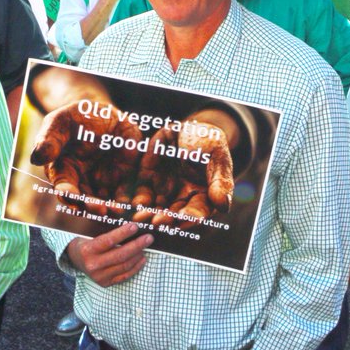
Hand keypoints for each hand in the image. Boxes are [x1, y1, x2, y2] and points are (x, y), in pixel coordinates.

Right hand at [30, 99, 147, 216]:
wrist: (102, 113)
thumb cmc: (75, 118)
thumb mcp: (60, 122)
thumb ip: (50, 139)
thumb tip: (37, 157)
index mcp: (63, 172)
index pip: (64, 188)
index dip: (68, 194)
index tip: (71, 196)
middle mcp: (82, 183)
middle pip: (85, 202)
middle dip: (92, 207)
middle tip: (100, 209)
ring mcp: (103, 182)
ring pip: (106, 202)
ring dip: (111, 209)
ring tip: (117, 210)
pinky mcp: (123, 178)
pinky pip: (126, 193)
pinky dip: (129, 200)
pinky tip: (134, 203)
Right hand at [65, 223, 153, 287]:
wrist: (75, 259)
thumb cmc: (86, 241)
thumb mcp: (89, 232)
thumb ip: (105, 228)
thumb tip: (128, 222)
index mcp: (87, 250)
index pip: (108, 241)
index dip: (123, 233)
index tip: (135, 226)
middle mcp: (92, 265)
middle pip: (120, 255)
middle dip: (137, 245)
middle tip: (149, 238)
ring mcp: (99, 276)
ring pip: (124, 266)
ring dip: (138, 255)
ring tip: (146, 246)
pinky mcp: (105, 283)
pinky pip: (124, 276)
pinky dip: (136, 267)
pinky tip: (142, 259)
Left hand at [132, 109, 236, 228]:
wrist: (187, 126)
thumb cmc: (209, 142)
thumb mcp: (218, 157)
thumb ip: (220, 181)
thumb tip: (224, 206)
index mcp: (202, 196)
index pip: (198, 210)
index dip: (191, 216)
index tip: (183, 220)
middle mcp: (181, 198)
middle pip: (173, 214)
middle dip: (165, 219)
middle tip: (157, 222)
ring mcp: (163, 190)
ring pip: (154, 207)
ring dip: (146, 214)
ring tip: (139, 217)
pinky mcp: (146, 179)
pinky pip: (138, 192)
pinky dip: (131, 200)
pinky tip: (125, 204)